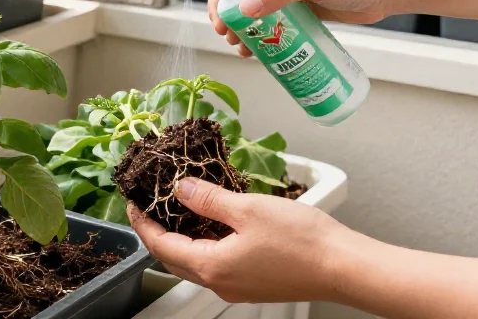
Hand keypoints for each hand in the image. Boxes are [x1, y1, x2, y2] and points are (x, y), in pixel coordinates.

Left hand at [128, 177, 351, 303]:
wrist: (345, 267)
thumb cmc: (301, 240)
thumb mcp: (247, 209)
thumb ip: (207, 199)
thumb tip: (179, 189)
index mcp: (211, 266)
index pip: (160, 245)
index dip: (142, 223)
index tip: (132, 203)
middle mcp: (219, 283)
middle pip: (173, 258)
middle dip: (156, 232)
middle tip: (148, 205)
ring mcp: (237, 287)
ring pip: (195, 261)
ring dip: (181, 237)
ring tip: (176, 207)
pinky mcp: (253, 284)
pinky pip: (217, 263)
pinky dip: (204, 243)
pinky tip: (211, 221)